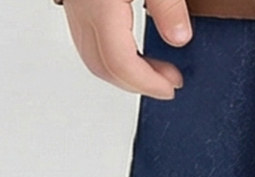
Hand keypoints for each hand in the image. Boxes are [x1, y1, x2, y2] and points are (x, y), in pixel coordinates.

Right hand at [61, 0, 193, 99]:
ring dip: (124, 72)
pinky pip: (89, 41)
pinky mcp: (76, 3)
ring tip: (156, 70)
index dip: (147, 83)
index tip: (171, 89)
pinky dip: (112, 56)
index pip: (120, 63)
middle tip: (168, 84)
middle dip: (137, 84)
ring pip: (92, 56)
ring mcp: (74, 8)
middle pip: (102, 66)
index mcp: (100, 7)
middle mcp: (81, 10)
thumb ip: (168, 7)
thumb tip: (180, 39)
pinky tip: (134, 51)